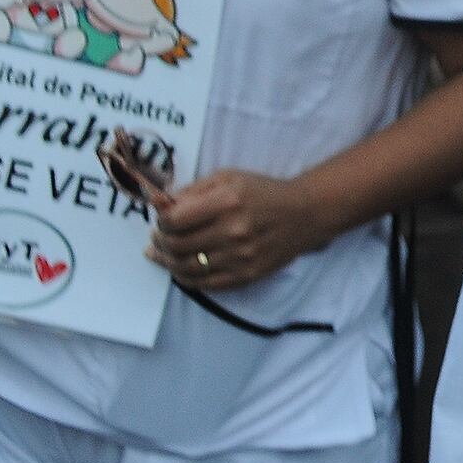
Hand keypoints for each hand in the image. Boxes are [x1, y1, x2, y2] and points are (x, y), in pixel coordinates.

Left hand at [148, 169, 336, 290]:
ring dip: (168, 261)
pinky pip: (204, 284)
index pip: (174, 220)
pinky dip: (185, 278)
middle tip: (158, 236)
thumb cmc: (262, 192)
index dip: (161, 221)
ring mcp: (240, 257)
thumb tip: (159, 204)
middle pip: (177, 245)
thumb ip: (192, 190)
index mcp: (227, 201)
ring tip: (165, 252)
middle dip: (160, 241)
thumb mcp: (228, 178)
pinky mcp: (246, 275)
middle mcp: (233, 231)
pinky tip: (179, 269)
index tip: (162, 219)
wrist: (303, 214)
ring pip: (186, 268)